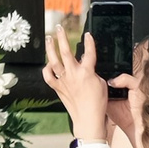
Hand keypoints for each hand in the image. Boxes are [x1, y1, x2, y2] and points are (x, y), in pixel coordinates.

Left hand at [42, 30, 124, 145]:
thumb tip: (87, 67)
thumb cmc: (98, 104)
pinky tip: (47, 64)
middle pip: (66, 52)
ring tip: (49, 39)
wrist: (88, 119)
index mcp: (87, 72)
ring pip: (54, 61)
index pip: (89, 53)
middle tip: (59, 28)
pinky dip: (46, 70)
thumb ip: (93, 72)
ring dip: (50, 49)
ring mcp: (64, 81)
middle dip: (62, 37)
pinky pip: (48, 77)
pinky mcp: (58, 88)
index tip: (87, 34)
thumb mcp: (102, 84)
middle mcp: (74, 74)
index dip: (89, 42)